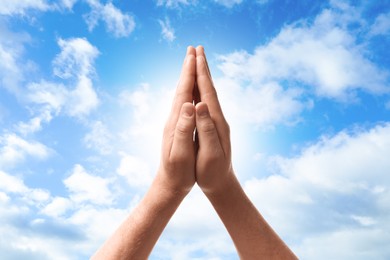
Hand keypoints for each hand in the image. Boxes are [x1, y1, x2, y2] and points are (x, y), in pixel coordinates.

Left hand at [158, 46, 196, 194]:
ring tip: (192, 64)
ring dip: (188, 77)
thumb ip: (184, 129)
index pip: (183, 92)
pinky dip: (189, 91)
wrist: (169, 184)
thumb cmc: (178, 172)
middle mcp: (174, 118)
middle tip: (193, 49)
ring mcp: (175, 122)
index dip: (189, 73)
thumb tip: (188, 105)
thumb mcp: (181, 152)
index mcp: (176, 122)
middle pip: (181, 88)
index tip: (194, 55)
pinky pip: (185, 103)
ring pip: (183, 94)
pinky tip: (192, 90)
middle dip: (187, 68)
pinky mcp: (179, 127)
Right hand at [194, 46, 232, 194]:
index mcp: (216, 122)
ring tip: (198, 62)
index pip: (208, 92)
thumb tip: (200, 105)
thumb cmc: (213, 171)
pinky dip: (201, 90)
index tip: (196, 55)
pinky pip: (206, 102)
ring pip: (209, 93)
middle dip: (203, 68)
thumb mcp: (210, 153)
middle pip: (210, 88)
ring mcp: (216, 121)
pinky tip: (198, 88)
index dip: (202, 73)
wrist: (222, 183)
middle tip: (197, 48)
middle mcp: (218, 118)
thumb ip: (206, 129)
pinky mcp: (212, 126)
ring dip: (203, 76)